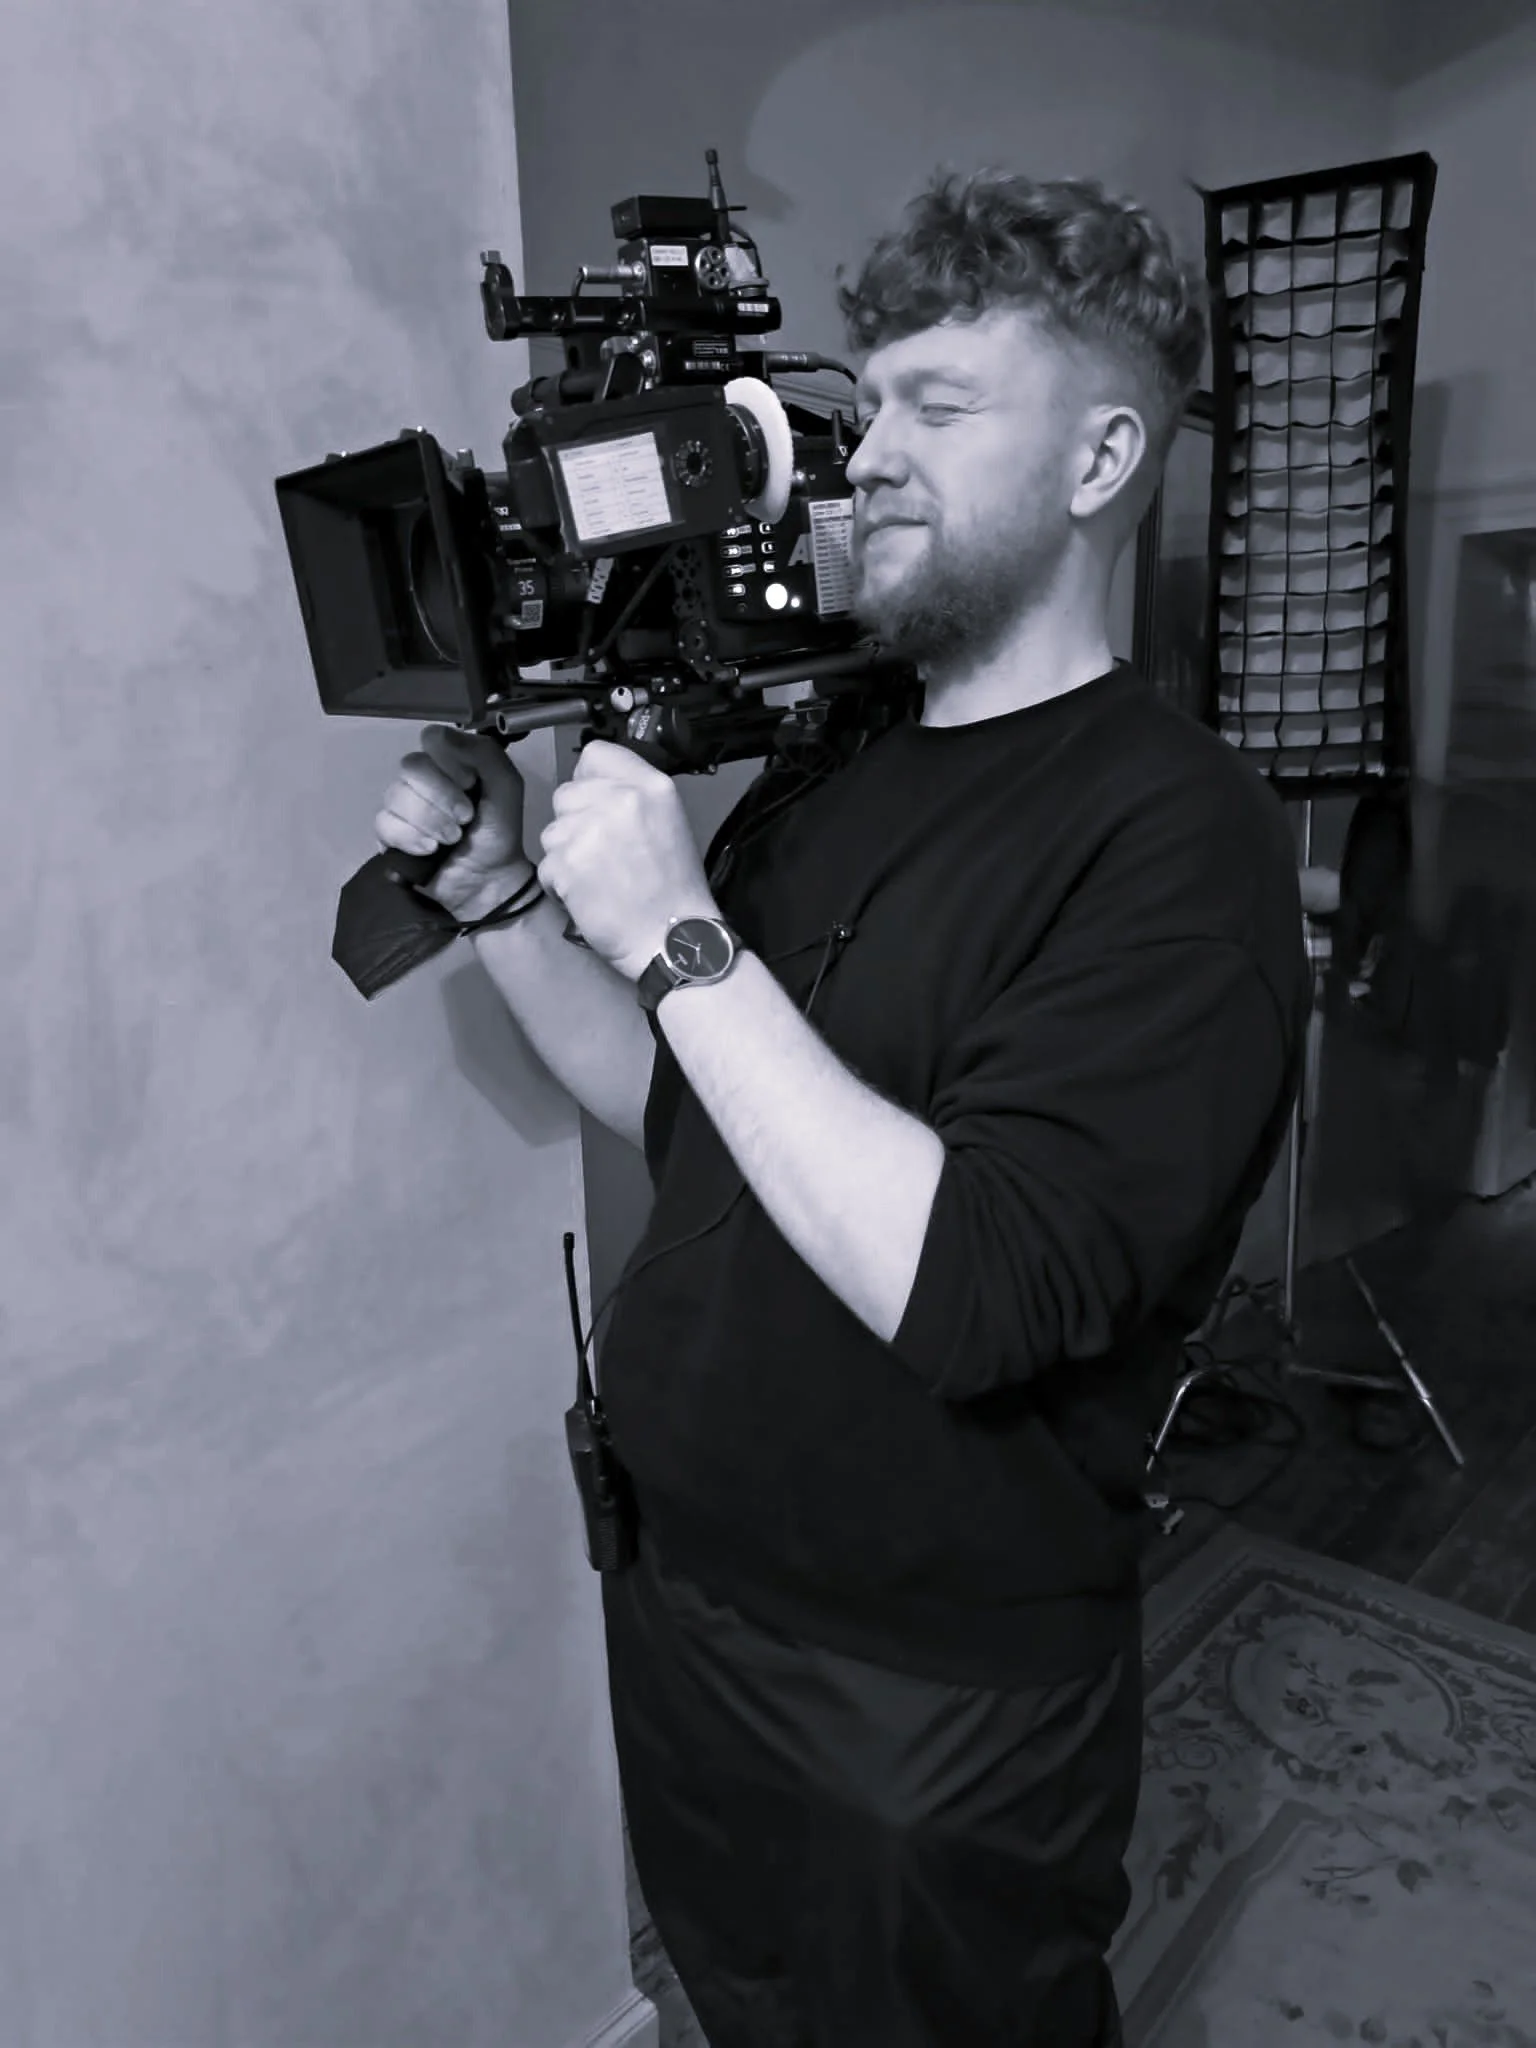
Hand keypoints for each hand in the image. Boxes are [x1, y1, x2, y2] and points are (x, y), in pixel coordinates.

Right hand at [375, 725, 529, 918]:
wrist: (489, 878)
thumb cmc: (498, 830)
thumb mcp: (506, 786)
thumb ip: (483, 754)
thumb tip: (439, 735)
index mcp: (449, 760)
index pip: (431, 738)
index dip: (448, 761)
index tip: (471, 783)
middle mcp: (421, 777)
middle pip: (410, 766)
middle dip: (442, 796)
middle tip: (465, 818)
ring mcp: (402, 804)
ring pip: (396, 795)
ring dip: (430, 820)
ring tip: (452, 839)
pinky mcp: (389, 833)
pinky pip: (384, 824)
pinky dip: (410, 838)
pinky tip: (430, 850)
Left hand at [537, 740, 718, 981]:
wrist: (672, 938)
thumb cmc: (674, 887)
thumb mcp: (667, 821)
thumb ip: (631, 795)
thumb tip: (591, 784)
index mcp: (651, 785)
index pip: (595, 754)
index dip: (589, 780)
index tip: (597, 805)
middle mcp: (620, 799)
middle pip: (566, 793)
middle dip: (575, 822)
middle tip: (601, 852)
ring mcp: (590, 829)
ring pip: (552, 830)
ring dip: (566, 855)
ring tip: (597, 878)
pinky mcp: (568, 862)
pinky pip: (547, 865)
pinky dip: (561, 885)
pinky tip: (588, 897)